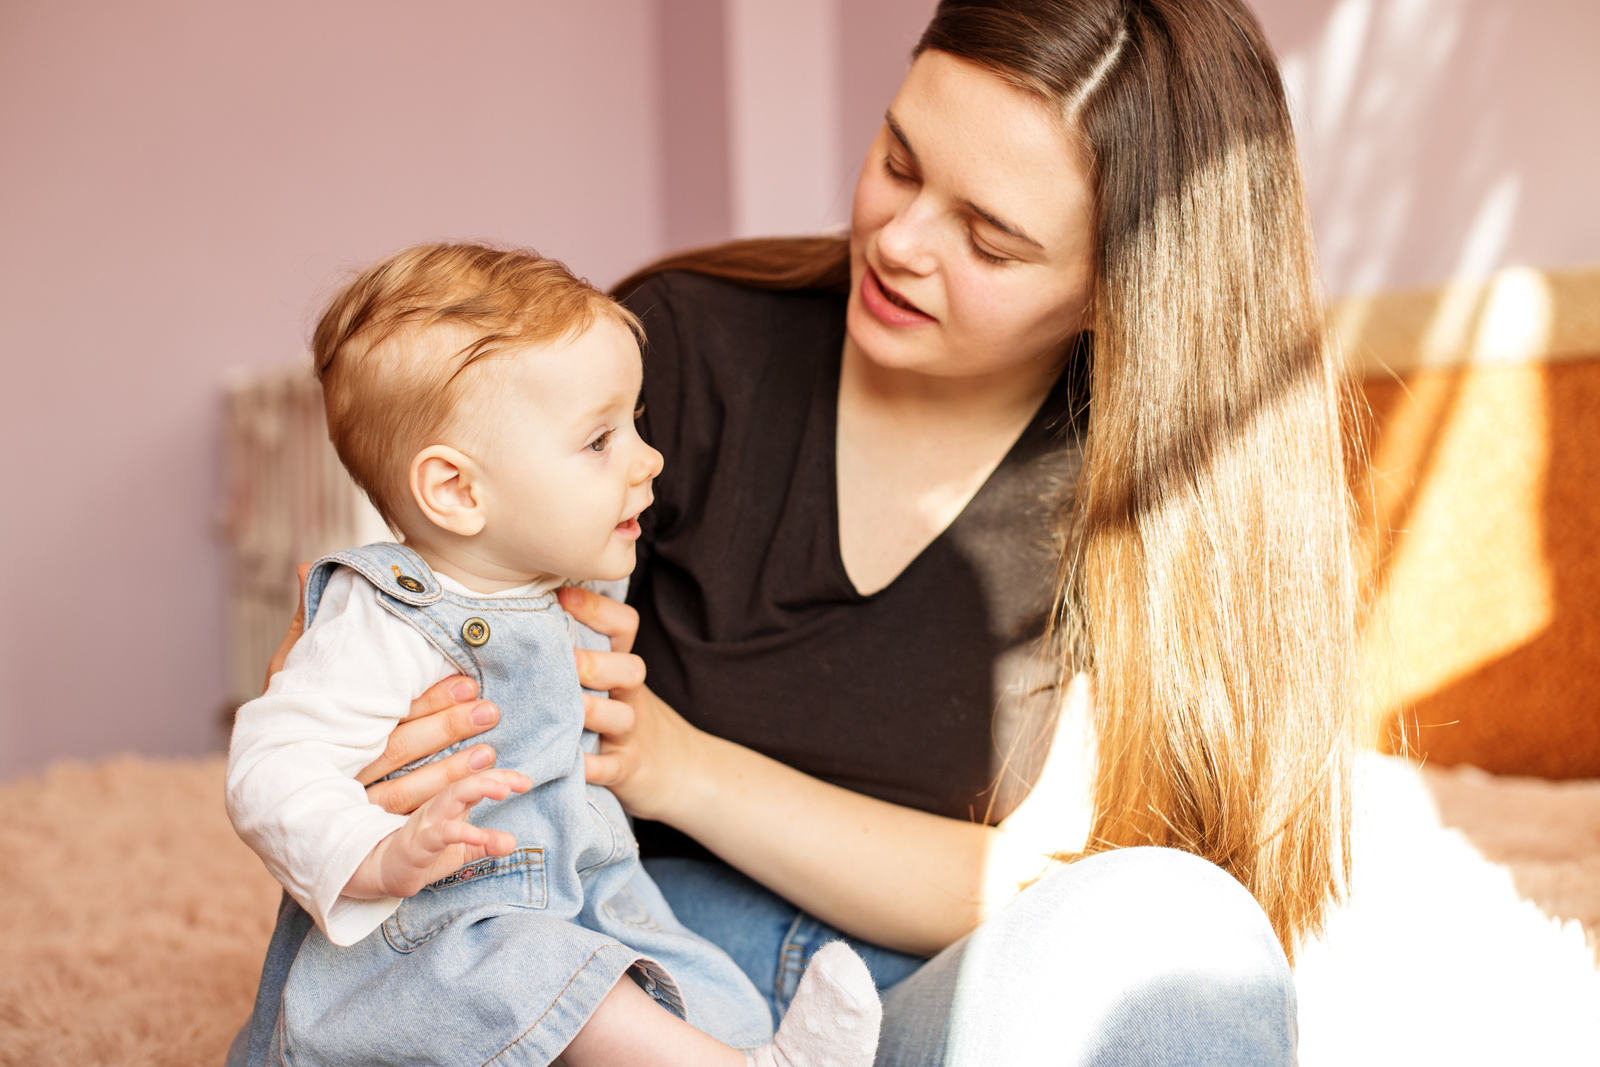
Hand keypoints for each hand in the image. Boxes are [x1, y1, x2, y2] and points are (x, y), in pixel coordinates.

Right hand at [263, 562, 505, 815]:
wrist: (260, 797)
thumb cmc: (284, 719)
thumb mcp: (288, 675)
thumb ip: (304, 625)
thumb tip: (306, 566)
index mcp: (322, 723)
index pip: (381, 710)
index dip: (426, 699)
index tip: (468, 679)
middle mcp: (333, 764)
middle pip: (395, 748)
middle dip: (444, 728)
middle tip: (490, 709)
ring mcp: (344, 803)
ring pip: (402, 790)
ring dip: (449, 771)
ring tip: (491, 751)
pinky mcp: (357, 831)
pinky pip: (402, 824)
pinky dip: (438, 809)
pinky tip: (471, 796)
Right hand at [343, 769, 531, 899]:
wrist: (381, 874)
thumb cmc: (421, 855)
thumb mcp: (459, 850)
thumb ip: (484, 844)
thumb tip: (512, 842)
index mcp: (449, 804)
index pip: (476, 783)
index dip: (501, 778)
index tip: (526, 781)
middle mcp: (437, 807)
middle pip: (465, 782)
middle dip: (492, 777)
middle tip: (521, 781)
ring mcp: (425, 822)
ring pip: (451, 796)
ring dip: (479, 789)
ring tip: (504, 791)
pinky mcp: (416, 844)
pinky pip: (440, 833)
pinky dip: (462, 832)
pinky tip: (481, 836)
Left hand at [558, 586, 707, 822]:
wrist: (678, 769)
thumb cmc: (625, 715)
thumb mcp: (615, 681)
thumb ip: (585, 651)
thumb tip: (533, 610)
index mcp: (623, 667)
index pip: (624, 626)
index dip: (597, 609)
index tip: (562, 596)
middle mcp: (631, 695)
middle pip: (631, 668)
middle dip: (596, 664)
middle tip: (566, 661)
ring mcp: (631, 733)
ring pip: (621, 717)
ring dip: (593, 711)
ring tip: (567, 709)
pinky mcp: (626, 769)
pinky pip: (610, 767)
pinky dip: (591, 766)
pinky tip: (570, 762)